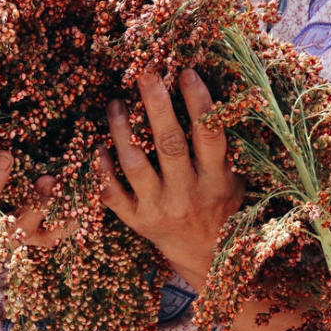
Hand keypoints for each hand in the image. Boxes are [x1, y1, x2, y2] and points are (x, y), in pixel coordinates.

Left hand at [97, 69, 243, 287]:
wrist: (205, 258)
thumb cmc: (220, 204)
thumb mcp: (233, 178)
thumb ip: (221, 147)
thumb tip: (216, 92)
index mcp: (216, 180)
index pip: (209, 136)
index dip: (198, 102)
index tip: (185, 72)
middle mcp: (187, 194)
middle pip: (169, 144)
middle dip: (156, 105)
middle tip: (145, 73)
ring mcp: (159, 208)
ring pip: (135, 165)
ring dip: (123, 130)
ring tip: (116, 102)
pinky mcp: (136, 221)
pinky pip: (113, 194)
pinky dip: (103, 170)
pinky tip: (97, 146)